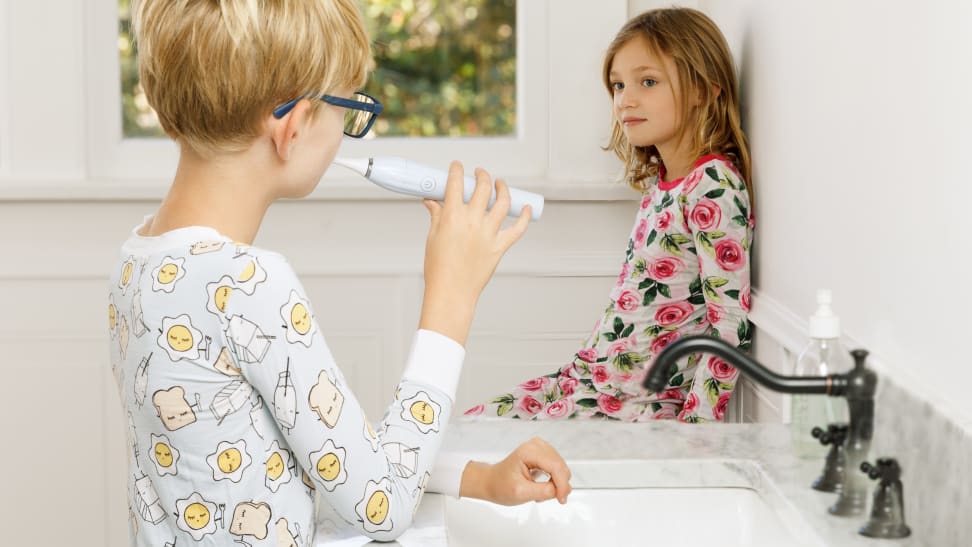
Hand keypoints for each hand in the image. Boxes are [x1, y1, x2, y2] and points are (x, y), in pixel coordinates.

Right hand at [419, 161, 530, 344]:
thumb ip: (436, 216)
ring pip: (502, 203)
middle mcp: (472, 222)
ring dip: (502, 188)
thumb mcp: (432, 237)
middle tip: (480, 174)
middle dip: (482, 175)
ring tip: (499, 184)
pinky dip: (524, 217)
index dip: (457, 170)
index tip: (458, 167)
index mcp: (452, 217)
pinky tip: (527, 208)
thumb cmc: (438, 268)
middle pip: (482, 188)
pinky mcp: (499, 247)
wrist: (451, 293)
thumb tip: (431, 202)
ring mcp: (488, 234)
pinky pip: (518, 229)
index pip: (455, 183)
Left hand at [459, 437, 571, 504]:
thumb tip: (559, 490)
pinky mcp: (543, 454)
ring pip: (561, 468)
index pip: (555, 466)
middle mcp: (536, 445)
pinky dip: (554, 480)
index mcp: (529, 451)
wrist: (492, 482)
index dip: (562, 484)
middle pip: (560, 466)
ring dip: (556, 483)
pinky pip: (557, 468)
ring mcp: (540, 448)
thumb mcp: (521, 493)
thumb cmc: (501, 485)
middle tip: (550, 498)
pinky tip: (542, 486)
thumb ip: (543, 491)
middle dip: (560, 485)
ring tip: (540, 492)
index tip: (561, 499)